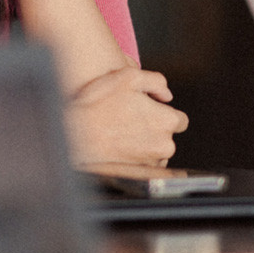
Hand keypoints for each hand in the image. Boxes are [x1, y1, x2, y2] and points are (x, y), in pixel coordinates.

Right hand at [64, 66, 186, 166]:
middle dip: (154, 129)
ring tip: (120, 134)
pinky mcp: (137, 175)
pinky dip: (134, 158)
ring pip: (155, 152)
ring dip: (144, 144)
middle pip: (167, 136)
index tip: (149, 112)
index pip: (180, 120)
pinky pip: (143, 166)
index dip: (163, 114)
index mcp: (166, 121)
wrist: (73, 136)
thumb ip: (156, 82)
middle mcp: (164, 145)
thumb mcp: (128, 77)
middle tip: (130, 120)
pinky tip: (117, 147)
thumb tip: (167, 94)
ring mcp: (151, 162)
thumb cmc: (97, 106)